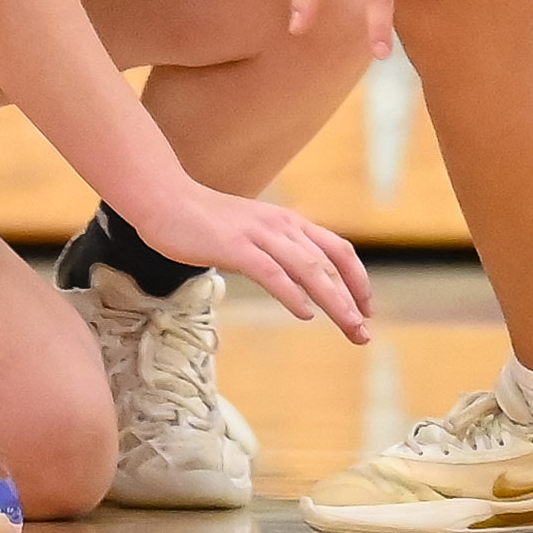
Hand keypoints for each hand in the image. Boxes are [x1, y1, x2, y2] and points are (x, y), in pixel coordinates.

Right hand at [114, 177, 372, 338]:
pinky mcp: (235, 246)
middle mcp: (281, 225)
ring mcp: (259, 234)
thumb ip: (275, 251)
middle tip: (363, 333)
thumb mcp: (252, 233)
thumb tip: (298, 280)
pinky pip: (272, 272)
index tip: (367, 308)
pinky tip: (304, 313)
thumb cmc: (204, 222)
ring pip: (309, 269)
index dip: (358, 279)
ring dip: (334, 301)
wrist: (164, 199)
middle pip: (329, 265)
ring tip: (349, 327)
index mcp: (289, 222)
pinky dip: (292, 293)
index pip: (338, 249)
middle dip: (352, 300)